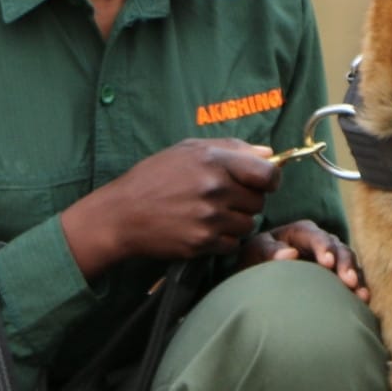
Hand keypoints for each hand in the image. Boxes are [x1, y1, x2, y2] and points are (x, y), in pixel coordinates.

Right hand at [62, 138, 280, 278]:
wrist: (122, 214)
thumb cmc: (154, 177)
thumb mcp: (189, 150)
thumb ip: (232, 147)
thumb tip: (268, 152)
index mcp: (214, 160)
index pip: (267, 174)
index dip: (270, 179)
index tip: (262, 182)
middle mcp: (214, 188)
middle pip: (259, 201)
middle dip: (246, 200)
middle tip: (223, 198)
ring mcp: (209, 218)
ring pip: (248, 224)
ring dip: (235, 221)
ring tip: (210, 213)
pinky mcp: (202, 242)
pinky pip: (232, 243)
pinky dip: (223, 239)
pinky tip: (204, 228)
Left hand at [243, 219, 368, 303]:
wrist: (259, 278)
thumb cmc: (256, 260)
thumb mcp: (255, 251)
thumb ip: (269, 251)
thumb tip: (290, 254)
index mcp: (301, 232)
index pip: (315, 236)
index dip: (323, 247)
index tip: (327, 262)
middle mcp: (321, 242)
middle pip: (338, 248)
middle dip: (345, 264)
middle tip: (348, 281)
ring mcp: (332, 258)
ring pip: (349, 263)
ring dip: (356, 277)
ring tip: (360, 294)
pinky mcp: (337, 275)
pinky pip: (352, 279)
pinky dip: (358, 287)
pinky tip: (363, 300)